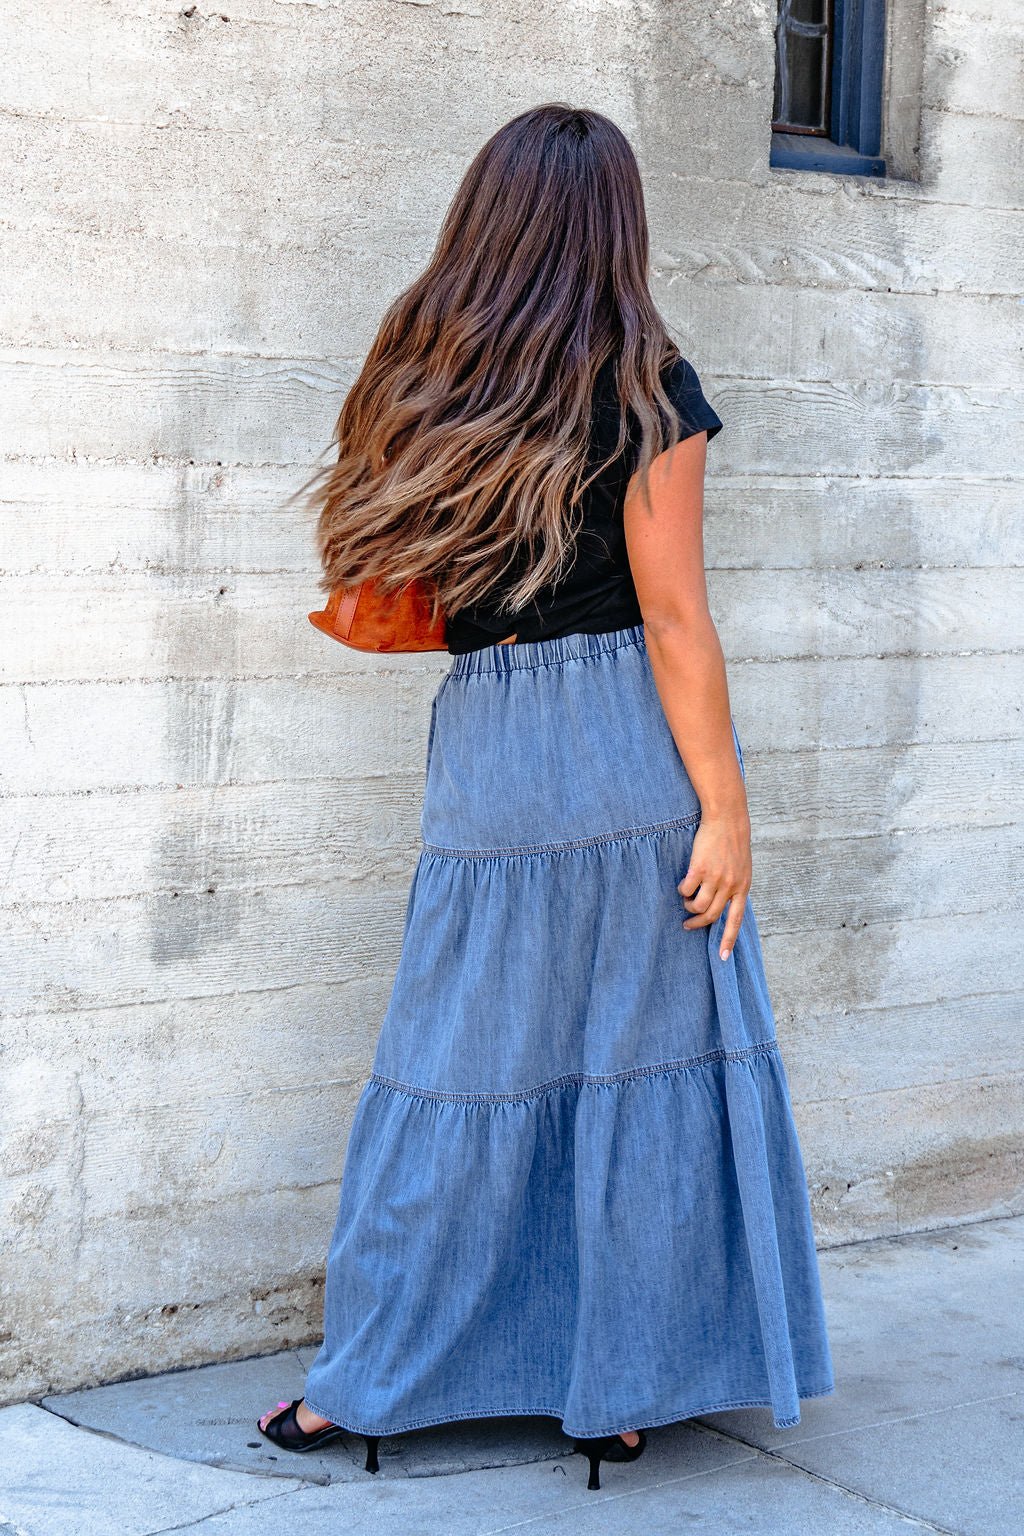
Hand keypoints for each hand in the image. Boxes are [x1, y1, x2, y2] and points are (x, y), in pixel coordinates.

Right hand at [678, 811, 751, 960]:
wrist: (727, 820)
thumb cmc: (733, 844)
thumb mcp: (742, 869)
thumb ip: (735, 887)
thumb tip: (724, 906)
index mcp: (743, 888)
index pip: (735, 921)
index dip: (728, 940)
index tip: (722, 957)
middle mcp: (730, 886)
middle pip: (710, 916)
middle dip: (697, 923)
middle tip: (688, 924)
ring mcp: (715, 878)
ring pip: (696, 905)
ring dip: (688, 906)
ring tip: (686, 899)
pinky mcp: (699, 869)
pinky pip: (686, 889)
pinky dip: (682, 889)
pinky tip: (683, 883)